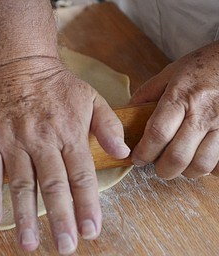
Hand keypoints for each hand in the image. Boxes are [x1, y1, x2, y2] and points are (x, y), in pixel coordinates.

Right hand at [0, 58, 129, 253]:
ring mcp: (15, 141)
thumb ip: (109, 127)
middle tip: (65, 246)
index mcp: (69, 132)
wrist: (20, 65)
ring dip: (25, 215)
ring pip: (21, 183)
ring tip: (29, 244)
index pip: (81, 175)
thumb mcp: (92, 99)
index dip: (87, 204)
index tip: (91, 230)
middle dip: (60, 218)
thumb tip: (124, 154)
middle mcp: (42, 140)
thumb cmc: (58, 85)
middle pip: (53, 184)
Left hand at [130, 42, 218, 178]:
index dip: (144, 152)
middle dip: (163, 169)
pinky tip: (202, 158)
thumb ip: (148, 92)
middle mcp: (202, 113)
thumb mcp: (171, 72)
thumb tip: (128, 110)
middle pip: (178, 156)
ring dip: (186, 171)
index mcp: (180, 97)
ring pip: (202, 164)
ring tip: (181, 164)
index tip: (137, 159)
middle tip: (158, 167)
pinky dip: (210, 168)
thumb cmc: (203, 66)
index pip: (157, 134)